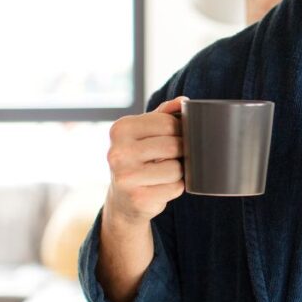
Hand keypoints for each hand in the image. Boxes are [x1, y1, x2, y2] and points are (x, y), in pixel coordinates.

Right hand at [103, 95, 187, 226]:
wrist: (122, 200)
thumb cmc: (138, 160)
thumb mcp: (145, 133)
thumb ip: (164, 114)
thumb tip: (184, 101)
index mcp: (120, 129)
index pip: (168, 123)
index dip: (179, 131)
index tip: (172, 138)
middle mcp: (118, 152)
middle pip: (173, 145)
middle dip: (180, 152)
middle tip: (169, 158)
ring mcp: (126, 177)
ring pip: (177, 168)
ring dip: (178, 171)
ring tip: (163, 173)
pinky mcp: (138, 199)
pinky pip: (176, 187)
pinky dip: (175, 187)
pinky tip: (161, 187)